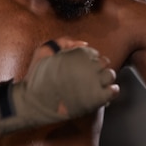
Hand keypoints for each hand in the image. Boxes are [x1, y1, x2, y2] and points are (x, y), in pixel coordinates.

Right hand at [0, 38, 118, 133]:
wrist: (32, 102)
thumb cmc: (37, 76)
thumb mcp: (45, 50)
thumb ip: (64, 43)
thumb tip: (85, 44)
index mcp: (78, 54)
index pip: (94, 53)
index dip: (89, 61)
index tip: (82, 69)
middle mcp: (88, 66)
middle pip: (104, 63)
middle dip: (98, 68)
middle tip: (89, 77)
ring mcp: (93, 83)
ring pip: (110, 76)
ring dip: (106, 79)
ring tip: (96, 85)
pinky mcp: (95, 99)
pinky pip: (112, 91)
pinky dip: (111, 91)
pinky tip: (103, 94)